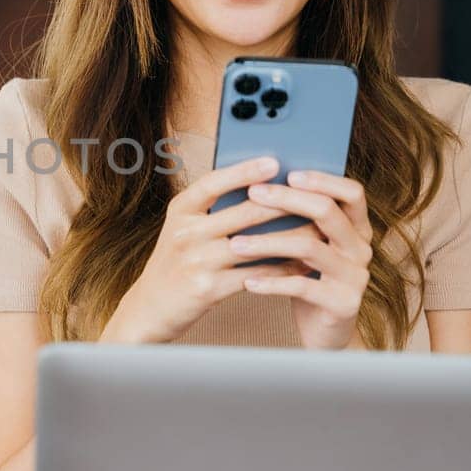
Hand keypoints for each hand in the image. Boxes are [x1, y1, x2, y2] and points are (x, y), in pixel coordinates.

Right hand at [100, 156, 300, 344]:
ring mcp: (196, 262)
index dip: (244, 171)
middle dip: (283, 204)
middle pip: (243, 213)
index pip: (213, 182)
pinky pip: (255, 276)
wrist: (150, 308)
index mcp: (180, 210)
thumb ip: (212, 209)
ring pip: (255, 245)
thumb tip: (262, 187)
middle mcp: (185, 233)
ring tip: (319, 230)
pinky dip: (282, 270)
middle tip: (316, 196)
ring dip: (291, 238)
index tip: (274, 162)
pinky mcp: (208, 289)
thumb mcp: (184, 228)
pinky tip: (303, 265)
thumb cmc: (176, 262)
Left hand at [228, 171, 373, 350]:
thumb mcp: (310, 247)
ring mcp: (355, 277)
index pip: (352, 193)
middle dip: (287, 200)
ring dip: (268, 243)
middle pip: (327, 212)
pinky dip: (272, 283)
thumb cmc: (310, 281)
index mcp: (357, 229)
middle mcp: (361, 249)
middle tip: (252, 194)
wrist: (325, 334)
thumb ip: (299, 221)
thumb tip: (257, 184)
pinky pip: (303, 286)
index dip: (323, 180)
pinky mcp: (343, 304)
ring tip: (236, 244)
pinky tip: (247, 282)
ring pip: (310, 248)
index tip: (288, 173)